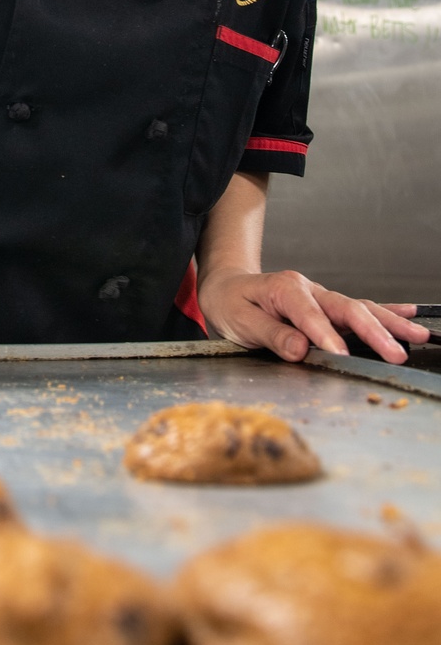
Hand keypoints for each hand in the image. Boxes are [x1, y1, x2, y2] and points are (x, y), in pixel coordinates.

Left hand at [196, 267, 429, 365]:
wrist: (227, 288)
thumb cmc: (232, 303)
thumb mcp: (240, 320)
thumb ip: (271, 334)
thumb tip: (300, 349)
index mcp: (285, 289)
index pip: (310, 315)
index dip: (326, 336)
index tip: (341, 356)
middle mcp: (309, 289)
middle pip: (346, 309)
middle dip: (373, 332)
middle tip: (394, 353)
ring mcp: (321, 297)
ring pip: (361, 308)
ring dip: (390, 323)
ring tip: (417, 335)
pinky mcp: (327, 306)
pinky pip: (360, 308)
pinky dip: (386, 311)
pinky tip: (409, 314)